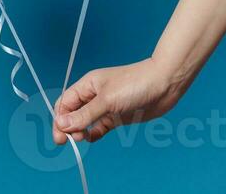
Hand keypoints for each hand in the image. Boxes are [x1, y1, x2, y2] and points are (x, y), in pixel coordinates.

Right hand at [51, 57, 187, 145]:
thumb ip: (84, 114)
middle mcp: (95, 95)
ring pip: (85, 122)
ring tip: (83, 138)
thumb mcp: (107, 100)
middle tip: (69, 141)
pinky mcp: (117, 116)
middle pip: (72, 113)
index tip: (61, 135)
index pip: (65, 103)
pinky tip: (92, 138)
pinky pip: (99, 127)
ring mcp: (106, 106)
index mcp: (88, 85)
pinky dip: (93, 134)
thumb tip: (62, 124)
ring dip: (80, 131)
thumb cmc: (136, 83)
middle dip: (67, 127)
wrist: (165, 84)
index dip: (59, 119)